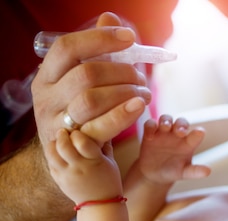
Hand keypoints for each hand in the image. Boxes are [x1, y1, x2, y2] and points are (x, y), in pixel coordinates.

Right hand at [31, 12, 150, 146]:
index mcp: (46, 75)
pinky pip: (99, 127)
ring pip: (91, 100)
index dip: (99, 39)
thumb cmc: (83, 113)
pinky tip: (139, 106)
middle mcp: (46, 97)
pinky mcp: (75, 144)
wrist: (74, 158)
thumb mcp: (84, 82)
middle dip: (121, 72)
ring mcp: (57, 123)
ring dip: (125, 93)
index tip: (130, 38)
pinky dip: (123, 115)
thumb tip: (110, 18)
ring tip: (145, 94)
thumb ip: (96, 52)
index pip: (67, 48)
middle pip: (85, 74)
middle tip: (142, 76)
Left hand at [45, 129, 122, 204]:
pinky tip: (59, 153)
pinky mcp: (58, 180)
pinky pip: (50, 163)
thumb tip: (104, 125)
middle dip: (62, 135)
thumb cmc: (109, 181)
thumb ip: (105, 144)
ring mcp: (67, 175)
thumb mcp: (111, 162)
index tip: (78, 132)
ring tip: (60, 142)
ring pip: (51, 153)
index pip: (81, 142)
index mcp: (95, 162)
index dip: (77, 134)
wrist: (100, 205)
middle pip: (63, 145)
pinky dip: (52, 155)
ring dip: (54, 144)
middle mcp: (79, 168)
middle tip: (65, 132)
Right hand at [138, 115, 210, 183]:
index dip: (198, 132)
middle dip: (181, 124)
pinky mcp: (150, 134)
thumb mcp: (184, 173)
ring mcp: (163, 132)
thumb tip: (208, 172)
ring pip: (166, 119)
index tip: (199, 132)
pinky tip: (150, 136)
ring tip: (165, 127)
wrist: (154, 174)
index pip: (196, 135)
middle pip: (181, 122)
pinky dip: (150, 126)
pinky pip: (150, 124)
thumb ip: (195, 171)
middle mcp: (177, 135)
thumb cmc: (173, 171)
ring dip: (166, 121)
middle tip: (180, 132)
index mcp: (188, 143)